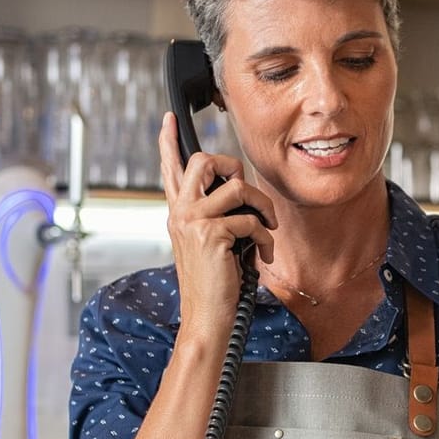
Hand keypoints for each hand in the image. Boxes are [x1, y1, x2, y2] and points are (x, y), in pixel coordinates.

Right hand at [159, 111, 275, 346]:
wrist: (206, 319)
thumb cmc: (214, 286)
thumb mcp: (210, 245)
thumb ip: (217, 218)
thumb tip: (243, 195)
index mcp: (179, 214)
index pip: (170, 170)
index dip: (169, 142)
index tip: (169, 119)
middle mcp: (181, 213)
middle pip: (203, 160)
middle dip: (234, 166)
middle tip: (248, 190)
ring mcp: (193, 222)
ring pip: (238, 187)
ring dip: (264, 208)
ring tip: (268, 229)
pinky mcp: (211, 234)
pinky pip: (251, 221)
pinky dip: (266, 238)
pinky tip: (265, 255)